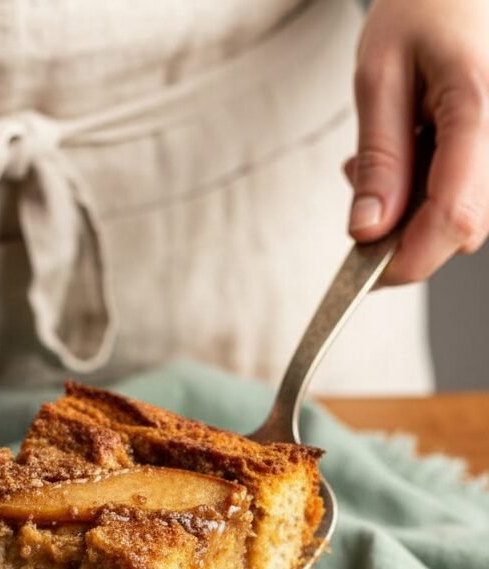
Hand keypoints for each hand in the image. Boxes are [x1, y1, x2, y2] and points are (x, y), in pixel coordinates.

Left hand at [349, 0, 488, 283]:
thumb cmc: (425, 7)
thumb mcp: (379, 75)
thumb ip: (378, 159)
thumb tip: (368, 233)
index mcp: (478, 108)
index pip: (454, 216)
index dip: (407, 259)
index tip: (364, 273)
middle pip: (462, 228)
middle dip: (403, 232)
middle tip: (360, 183)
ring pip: (465, 219)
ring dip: (414, 211)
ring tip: (389, 152)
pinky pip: (470, 197)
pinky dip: (430, 193)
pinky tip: (414, 151)